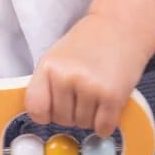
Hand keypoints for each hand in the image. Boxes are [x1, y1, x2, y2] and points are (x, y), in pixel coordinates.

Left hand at [24, 13, 150, 137]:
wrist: (119, 26)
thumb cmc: (87, 43)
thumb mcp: (57, 58)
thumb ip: (47, 84)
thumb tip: (41, 116)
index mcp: (47, 67)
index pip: (35, 109)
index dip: (45, 114)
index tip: (54, 108)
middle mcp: (65, 78)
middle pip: (61, 120)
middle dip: (72, 113)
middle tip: (83, 94)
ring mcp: (89, 88)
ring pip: (83, 125)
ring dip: (90, 116)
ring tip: (96, 92)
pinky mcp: (113, 97)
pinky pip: (103, 128)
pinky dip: (106, 124)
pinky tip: (108, 105)